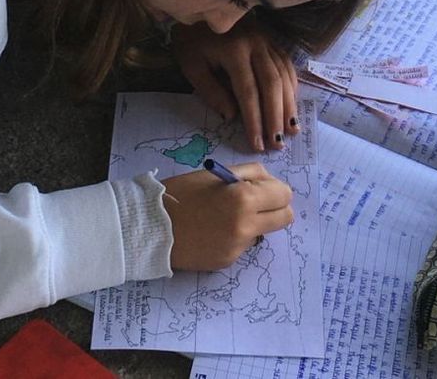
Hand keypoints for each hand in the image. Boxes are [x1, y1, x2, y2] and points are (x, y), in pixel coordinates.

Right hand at [161, 163, 293, 270]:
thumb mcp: (217, 174)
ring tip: (226, 214)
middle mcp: (246, 226)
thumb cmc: (183, 194)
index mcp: (245, 198)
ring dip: (254, 221)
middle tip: (256, 201)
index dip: (275, 188)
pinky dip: (236, 235)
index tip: (262, 186)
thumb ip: (249, 174)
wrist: (152, 227)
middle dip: (275, 207)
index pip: (284, 195)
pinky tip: (214, 230)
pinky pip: (243, 245)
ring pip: (263, 231)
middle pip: (285, 218)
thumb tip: (270, 182)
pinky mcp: (228, 262)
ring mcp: (238, 248)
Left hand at [170, 21, 298, 151]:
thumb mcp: (192, 65)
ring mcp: (266, 40)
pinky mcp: (271, 39)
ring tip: (291, 130)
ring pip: (284, 75)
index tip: (257, 144)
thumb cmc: (191, 38)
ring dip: (289, 105)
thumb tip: (232, 117)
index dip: (254, 120)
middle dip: (276, 117)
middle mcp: (255, 44)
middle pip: (272, 85)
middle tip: (278, 143)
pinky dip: (291, 86)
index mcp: (233, 51)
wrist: (200, 4)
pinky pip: (286, 64)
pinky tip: (292, 103)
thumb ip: (211, 92)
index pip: (248, 92)